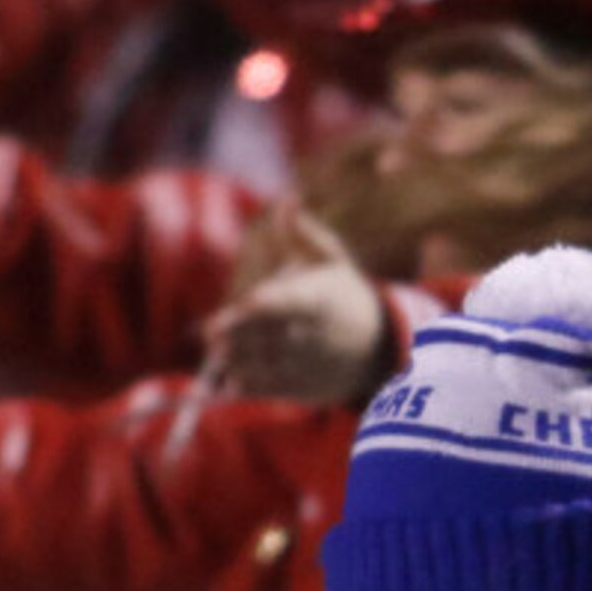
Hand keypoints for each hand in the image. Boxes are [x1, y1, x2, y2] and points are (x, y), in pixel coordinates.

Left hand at [209, 212, 385, 404]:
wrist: (381, 348)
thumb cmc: (347, 296)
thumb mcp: (334, 261)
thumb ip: (304, 234)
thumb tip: (286, 201)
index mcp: (318, 299)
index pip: (280, 305)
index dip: (248, 312)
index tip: (220, 318)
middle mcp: (313, 333)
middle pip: (266, 336)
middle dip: (236, 337)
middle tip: (210, 333)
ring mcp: (309, 363)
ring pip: (265, 365)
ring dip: (238, 361)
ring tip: (219, 353)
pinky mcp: (305, 386)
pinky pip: (272, 389)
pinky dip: (249, 386)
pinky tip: (230, 381)